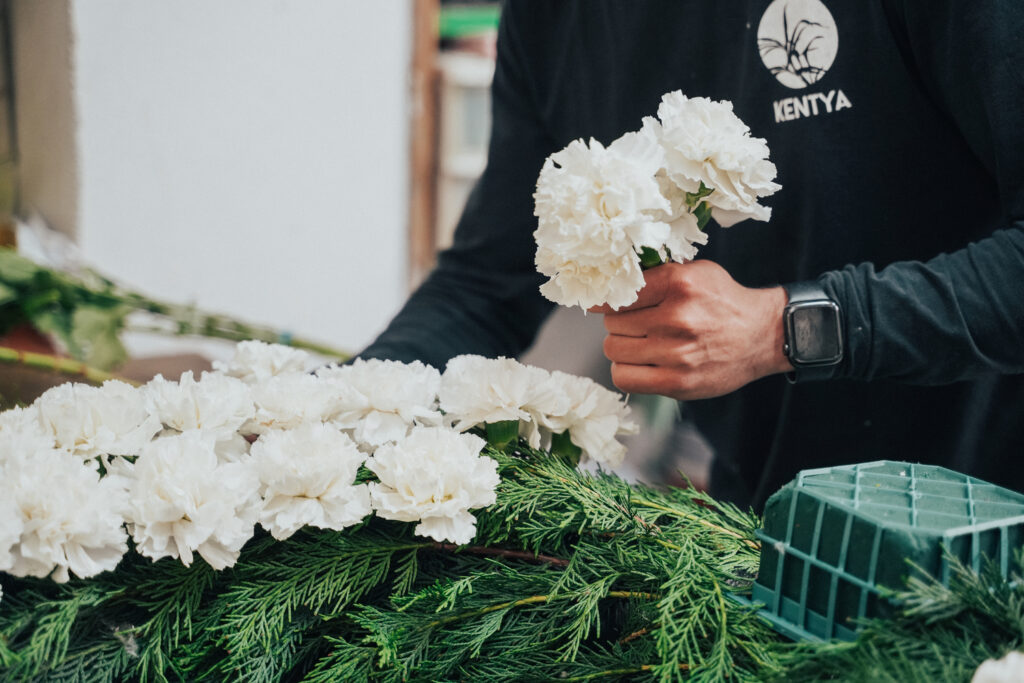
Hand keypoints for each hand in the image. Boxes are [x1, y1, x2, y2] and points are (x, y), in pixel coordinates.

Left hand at [591, 260, 790, 399]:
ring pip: (613, 349)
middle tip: (637, 324)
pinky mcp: (677, 383)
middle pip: (612, 322)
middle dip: (619, 322)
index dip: (605, 298)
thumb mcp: (695, 272)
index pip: (618, 292)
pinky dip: (626, 371)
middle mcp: (677, 317)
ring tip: (641, 343)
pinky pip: (624, 378)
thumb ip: (655, 274)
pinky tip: (641, 363)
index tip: (599, 302)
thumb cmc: (722, 302)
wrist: (762, 336)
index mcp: (679, 283)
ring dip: (621, 346)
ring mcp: (677, 353)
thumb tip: (606, 284)